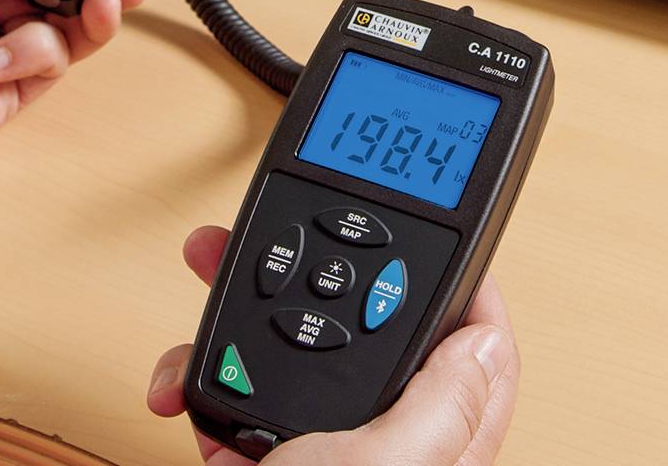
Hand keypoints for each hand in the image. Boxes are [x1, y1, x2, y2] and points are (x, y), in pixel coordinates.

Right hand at [146, 226, 519, 465]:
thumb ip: (440, 406)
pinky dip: (201, 390)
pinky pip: (235, 407)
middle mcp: (386, 452)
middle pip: (368, 333)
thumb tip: (485, 337)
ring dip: (239, 319)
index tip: (420, 225)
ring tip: (206, 283)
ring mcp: (322, 461)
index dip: (457, 281)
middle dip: (313, 275)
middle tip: (271, 234)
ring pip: (292, 360)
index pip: (476, 348)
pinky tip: (182, 393)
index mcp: (440, 446)